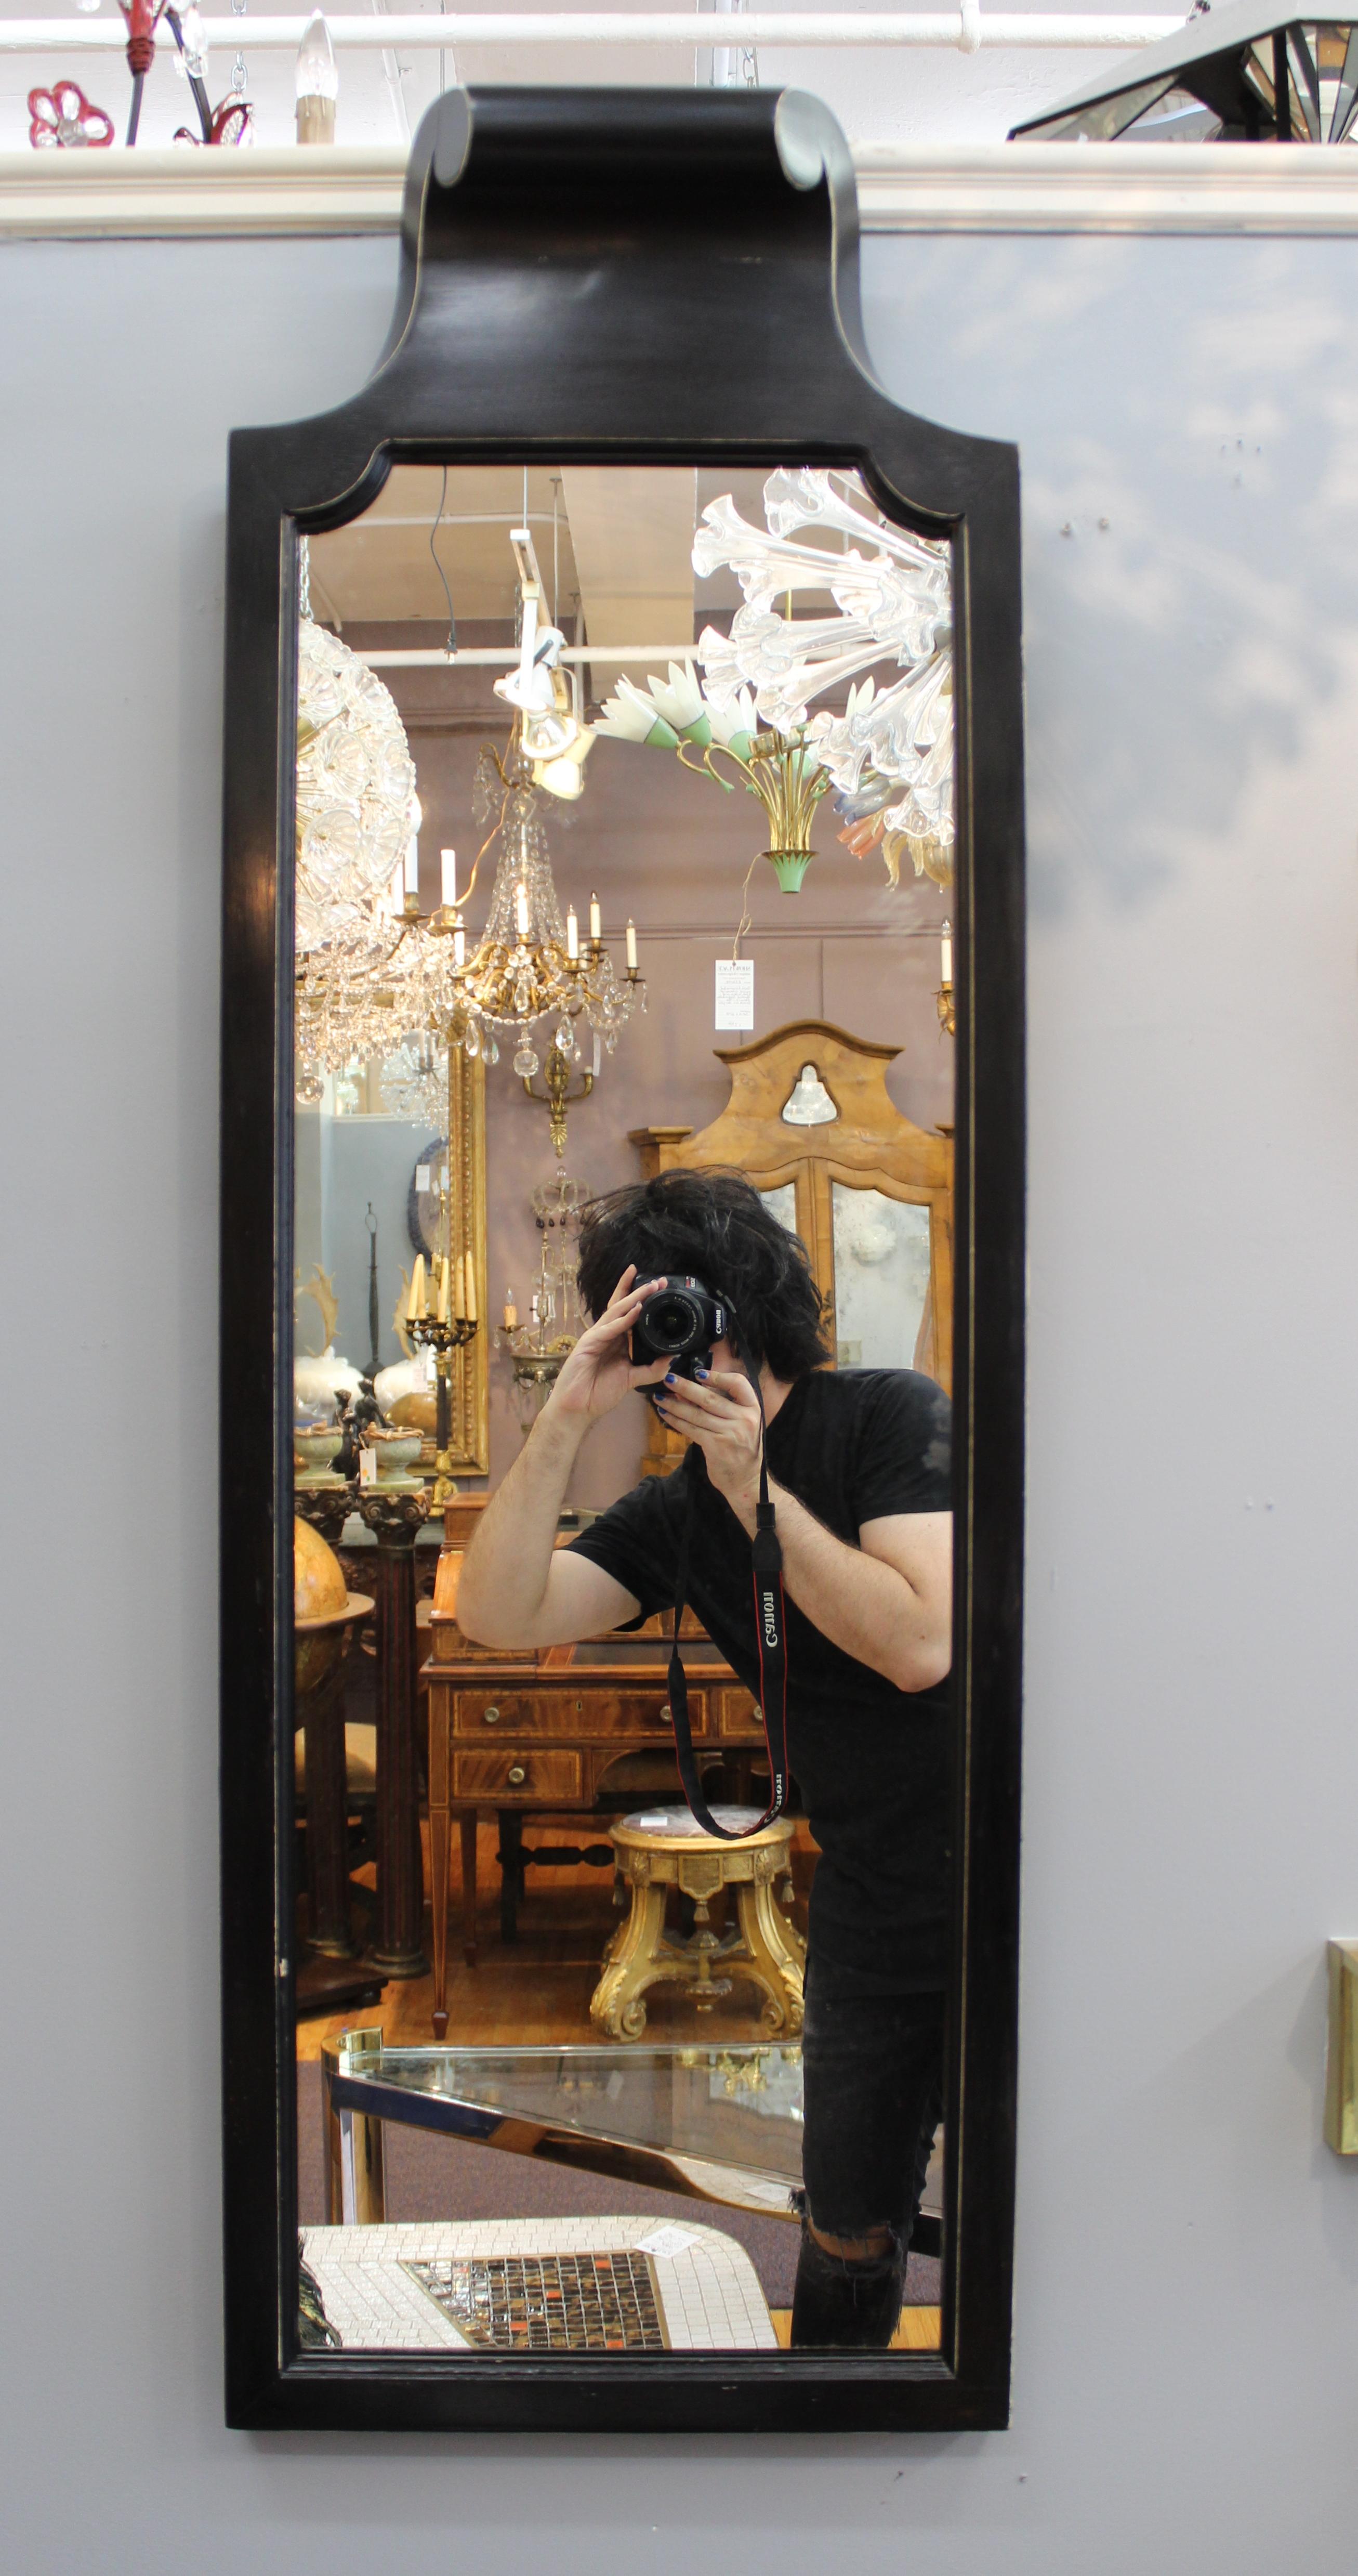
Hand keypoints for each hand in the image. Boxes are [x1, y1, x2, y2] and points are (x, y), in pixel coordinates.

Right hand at [545, 1266, 668, 1424]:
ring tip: (650, 1287)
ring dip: (634, 1298)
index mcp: (617, 1340)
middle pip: (623, 1306)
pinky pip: (609, 1328)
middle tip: (659, 1280)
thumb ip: (652, 1370)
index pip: (631, 1314)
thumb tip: (672, 1358)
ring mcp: (596, 1337)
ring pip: (616, 1311)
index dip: (644, 1300)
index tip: (662, 1289)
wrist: (578, 1409)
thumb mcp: (632, 1379)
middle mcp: (607, 1334)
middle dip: (640, 1291)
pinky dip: (623, 1319)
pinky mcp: (589, 1344)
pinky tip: (635, 1310)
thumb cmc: (599, 1393)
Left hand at [653, 1363, 763, 1518]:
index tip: (698, 1373)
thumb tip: (690, 1389)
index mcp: (753, 1408)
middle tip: (668, 1378)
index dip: (718, 1376)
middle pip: (710, 1398)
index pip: (739, 1383)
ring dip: (674, 1404)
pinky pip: (691, 1429)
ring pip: (696, 1413)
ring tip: (659, 1397)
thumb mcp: (742, 1423)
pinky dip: (676, 1421)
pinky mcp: (716, 1446)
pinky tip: (665, 1415)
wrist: (746, 1480)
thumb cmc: (741, 1448)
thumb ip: (723, 1406)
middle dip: (685, 1387)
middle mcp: (744, 1419)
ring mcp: (730, 1433)